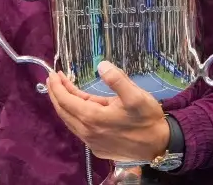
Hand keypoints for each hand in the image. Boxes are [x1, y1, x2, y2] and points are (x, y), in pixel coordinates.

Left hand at [46, 61, 169, 162]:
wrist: (159, 145)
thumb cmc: (147, 119)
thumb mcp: (136, 96)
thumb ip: (117, 80)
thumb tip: (101, 65)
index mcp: (93, 118)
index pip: (65, 101)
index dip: (56, 86)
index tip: (52, 73)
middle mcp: (87, 132)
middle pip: (63, 111)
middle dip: (56, 94)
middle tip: (53, 79)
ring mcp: (91, 142)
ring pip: (70, 121)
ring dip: (64, 104)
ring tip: (62, 89)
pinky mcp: (97, 147)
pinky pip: (79, 129)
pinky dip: (74, 115)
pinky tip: (78, 106)